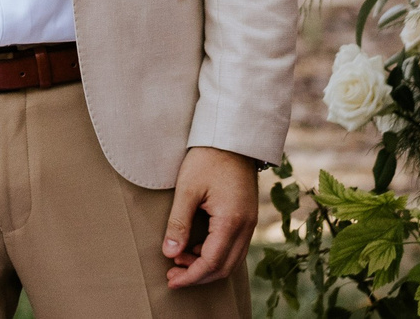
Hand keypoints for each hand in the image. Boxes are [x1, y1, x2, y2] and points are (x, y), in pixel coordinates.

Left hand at [162, 146, 257, 288]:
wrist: (232, 138)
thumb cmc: (207, 159)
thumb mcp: (187, 189)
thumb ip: (178, 223)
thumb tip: (169, 253)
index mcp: (231, 221)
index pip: (211, 262)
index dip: (191, 276)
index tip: (171, 280)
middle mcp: (246, 227)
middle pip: (223, 267)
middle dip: (197, 275)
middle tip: (172, 275)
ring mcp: (250, 223)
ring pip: (230, 260)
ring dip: (206, 266)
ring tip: (179, 260)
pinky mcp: (247, 218)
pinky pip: (233, 247)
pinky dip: (214, 254)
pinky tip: (194, 248)